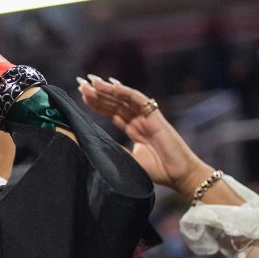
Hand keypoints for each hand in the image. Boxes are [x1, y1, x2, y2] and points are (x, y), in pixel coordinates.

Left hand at [77, 76, 209, 196]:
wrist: (178, 175)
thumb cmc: (156, 171)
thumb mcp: (127, 159)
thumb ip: (113, 149)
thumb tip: (90, 143)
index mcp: (133, 129)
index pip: (112, 112)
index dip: (97, 104)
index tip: (81, 95)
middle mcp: (139, 120)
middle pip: (115, 102)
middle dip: (98, 93)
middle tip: (81, 84)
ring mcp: (147, 117)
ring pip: (124, 98)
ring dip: (107, 89)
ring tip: (90, 82)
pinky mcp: (155, 116)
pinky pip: (139, 99)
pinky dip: (125, 91)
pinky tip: (111, 86)